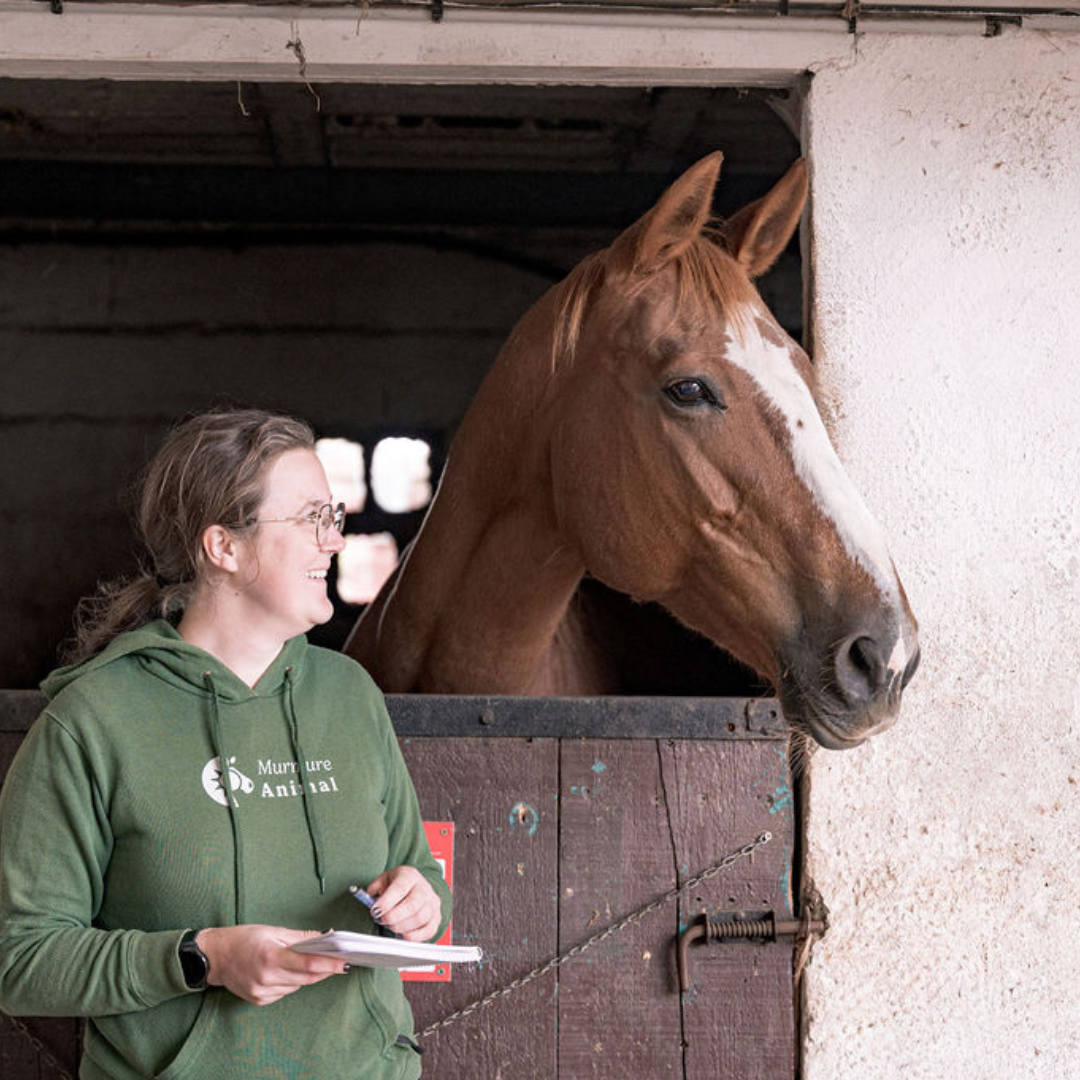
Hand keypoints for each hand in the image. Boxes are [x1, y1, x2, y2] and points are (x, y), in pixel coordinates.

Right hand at [196, 925, 347, 1005]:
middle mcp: (266, 978)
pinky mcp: (259, 1000)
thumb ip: (301, 937)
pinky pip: (285, 992)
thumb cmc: (243, 939)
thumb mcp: (272, 931)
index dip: (330, 964)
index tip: (345, 962)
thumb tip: (325, 937)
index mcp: (271, 957)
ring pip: (297, 986)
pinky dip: (292, 982)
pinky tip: (286, 971)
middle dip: (324, 970)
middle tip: (337, 961)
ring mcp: (262, 992)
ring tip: (308, 961)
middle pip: (306, 978)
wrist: (215, 957)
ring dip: (307, 975)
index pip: (308, 964)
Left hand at [365, 866, 441, 941]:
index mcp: (410, 875)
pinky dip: (413, 936)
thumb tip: (370, 900)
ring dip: (401, 927)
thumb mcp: (384, 879)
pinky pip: (428, 931)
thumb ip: (375, 888)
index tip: (375, 911)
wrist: (416, 886)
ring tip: (391, 926)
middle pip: (412, 905)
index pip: (400, 888)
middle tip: (381, 920)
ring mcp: (433, 903)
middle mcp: (424, 888)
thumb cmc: (398, 884)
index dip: (386, 901)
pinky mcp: (436, 917)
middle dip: (393, 917)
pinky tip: (402, 934)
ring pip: (420, 919)